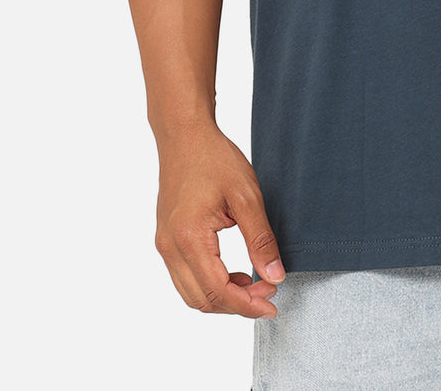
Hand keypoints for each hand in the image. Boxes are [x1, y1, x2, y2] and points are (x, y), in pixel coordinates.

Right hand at [154, 121, 285, 317]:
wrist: (184, 135)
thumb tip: (275, 276)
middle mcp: (170, 247)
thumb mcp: (247, 196)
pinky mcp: (166, 239)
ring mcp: (165, 244)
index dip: (246, 305)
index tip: (273, 305)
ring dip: (223, 297)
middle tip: (269, 291)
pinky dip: (210, 283)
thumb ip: (260, 240)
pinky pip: (186, 276)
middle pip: (201, 300)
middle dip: (237, 305)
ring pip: (191, 292)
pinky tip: (235, 273)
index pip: (217, 291)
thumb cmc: (214, 159)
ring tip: (255, 283)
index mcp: (189, 238)